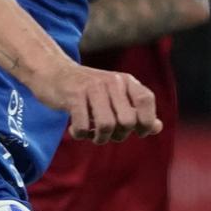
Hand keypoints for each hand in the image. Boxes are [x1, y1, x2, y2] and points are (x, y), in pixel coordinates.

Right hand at [29, 61, 160, 144]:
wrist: (53, 72)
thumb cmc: (87, 90)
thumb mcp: (115, 96)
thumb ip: (136, 111)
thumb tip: (157, 127)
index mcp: (126, 81)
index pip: (146, 100)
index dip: (146, 121)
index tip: (138, 132)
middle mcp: (112, 81)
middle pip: (127, 121)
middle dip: (118, 135)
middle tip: (107, 134)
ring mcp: (92, 88)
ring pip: (106, 126)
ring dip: (99, 138)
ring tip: (92, 135)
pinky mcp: (73, 95)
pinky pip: (83, 127)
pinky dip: (80, 134)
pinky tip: (75, 130)